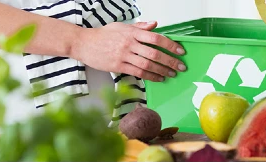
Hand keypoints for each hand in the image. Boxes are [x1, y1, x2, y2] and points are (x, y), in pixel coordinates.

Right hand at [70, 21, 185, 81]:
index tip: (180, 51)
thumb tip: (155, 24)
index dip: (170, 45)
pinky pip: (138, 73)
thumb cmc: (103, 35)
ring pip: (148, 65)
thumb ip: (140, 27)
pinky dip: (150, 76)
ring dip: (162, 70)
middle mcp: (129, 43)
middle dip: (170, 61)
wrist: (84, 43)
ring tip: (172, 74)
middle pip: (155, 53)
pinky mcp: (118, 66)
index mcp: (132, 32)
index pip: (156, 38)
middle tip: (181, 66)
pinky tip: (158, 78)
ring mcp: (124, 55)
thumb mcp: (122, 26)